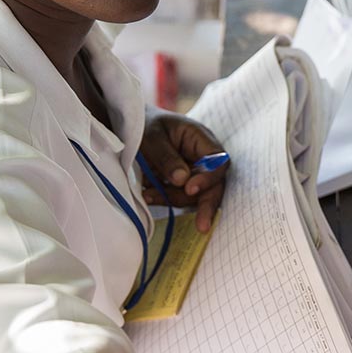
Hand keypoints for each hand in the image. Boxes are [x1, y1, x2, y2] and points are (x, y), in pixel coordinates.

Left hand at [140, 112, 227, 231]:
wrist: (133, 127)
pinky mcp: (182, 185)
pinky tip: (148, 196)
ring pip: (195, 196)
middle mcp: (203, 158)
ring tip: (148, 195)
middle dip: (207, 205)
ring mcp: (194, 173)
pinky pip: (179, 198)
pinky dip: (165, 199)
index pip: (219, 161)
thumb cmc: (145, 125)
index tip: (189, 189)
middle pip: (214, 185)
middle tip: (202, 227)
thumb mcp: (152, 137)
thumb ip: (167, 157)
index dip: (209, 178)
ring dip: (174, 199)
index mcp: (201, 140)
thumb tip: (183, 181)